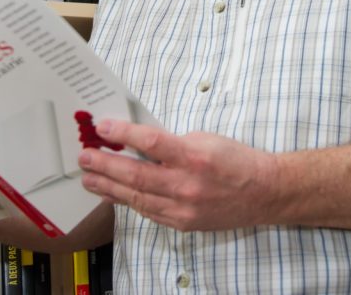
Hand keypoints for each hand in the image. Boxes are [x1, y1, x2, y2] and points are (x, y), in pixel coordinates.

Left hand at [78, 120, 278, 231]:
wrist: (265, 193)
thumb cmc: (237, 161)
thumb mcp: (206, 138)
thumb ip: (173, 142)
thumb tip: (141, 141)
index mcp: (194, 156)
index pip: (151, 142)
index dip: (124, 134)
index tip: (103, 127)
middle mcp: (187, 185)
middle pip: (136, 175)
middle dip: (105, 165)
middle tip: (85, 156)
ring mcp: (183, 209)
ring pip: (137, 197)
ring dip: (109, 186)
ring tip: (89, 177)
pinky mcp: (183, 224)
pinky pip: (149, 212)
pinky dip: (128, 202)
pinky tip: (113, 194)